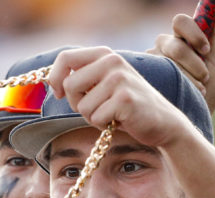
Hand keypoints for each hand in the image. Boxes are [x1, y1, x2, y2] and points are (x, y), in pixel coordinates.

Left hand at [47, 47, 195, 150]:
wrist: (162, 122)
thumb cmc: (127, 106)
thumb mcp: (105, 83)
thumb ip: (84, 77)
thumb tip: (52, 82)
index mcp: (105, 55)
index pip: (65, 57)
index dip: (55, 78)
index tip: (58, 93)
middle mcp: (112, 62)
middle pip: (69, 85)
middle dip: (76, 103)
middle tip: (95, 108)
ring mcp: (119, 80)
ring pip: (82, 106)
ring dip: (92, 117)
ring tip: (111, 114)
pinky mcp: (125, 99)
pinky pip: (96, 118)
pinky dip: (103, 125)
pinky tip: (119, 121)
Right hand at [149, 3, 214, 113]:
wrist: (193, 123)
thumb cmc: (205, 94)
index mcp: (180, 39)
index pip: (181, 22)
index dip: (194, 33)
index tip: (205, 49)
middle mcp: (163, 47)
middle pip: (175, 43)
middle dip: (193, 62)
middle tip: (204, 77)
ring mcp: (151, 63)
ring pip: (167, 61)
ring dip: (187, 77)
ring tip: (197, 92)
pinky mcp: (142, 80)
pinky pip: (158, 77)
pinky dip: (176, 87)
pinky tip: (182, 96)